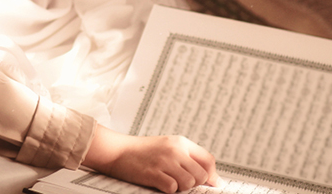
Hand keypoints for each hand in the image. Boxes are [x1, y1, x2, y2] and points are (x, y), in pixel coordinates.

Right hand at [82, 125, 221, 192]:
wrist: (116, 150)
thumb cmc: (142, 151)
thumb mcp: (167, 146)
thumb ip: (188, 158)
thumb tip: (214, 179)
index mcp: (180, 142)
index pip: (208, 160)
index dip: (212, 175)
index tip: (211, 183)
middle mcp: (174, 150)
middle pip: (201, 175)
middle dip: (194, 183)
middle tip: (179, 180)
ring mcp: (164, 161)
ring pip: (189, 183)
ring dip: (180, 187)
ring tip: (168, 180)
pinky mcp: (153, 173)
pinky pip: (172, 188)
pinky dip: (168, 189)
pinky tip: (158, 182)